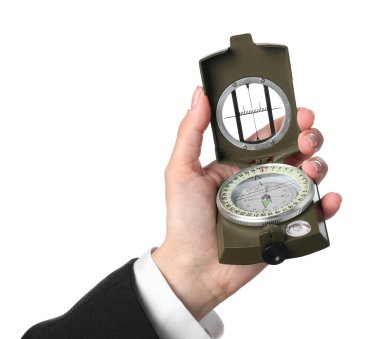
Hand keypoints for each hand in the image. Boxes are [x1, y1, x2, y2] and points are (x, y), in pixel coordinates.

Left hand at [152, 86, 341, 319]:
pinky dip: (326, 205)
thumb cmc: (185, 220)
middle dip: (309, 140)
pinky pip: (312, 213)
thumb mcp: (181, 170)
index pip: (269, 136)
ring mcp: (274, 203)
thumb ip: (191, 132)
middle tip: (307, 139)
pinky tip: (327, 199)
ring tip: (312, 170)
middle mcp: (259, 180)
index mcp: (238, 164)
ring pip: (307, 178)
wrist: (194, 266)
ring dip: (319, 167)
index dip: (287, 122)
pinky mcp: (284, 226)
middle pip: (294, 152)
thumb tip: (199, 94)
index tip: (300, 113)